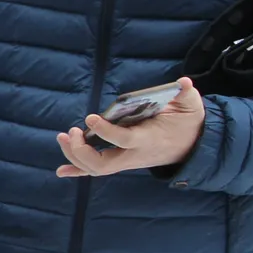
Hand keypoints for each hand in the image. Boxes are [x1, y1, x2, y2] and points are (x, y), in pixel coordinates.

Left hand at [57, 77, 204, 177]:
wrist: (192, 145)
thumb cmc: (186, 122)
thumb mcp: (190, 106)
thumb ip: (186, 94)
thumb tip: (184, 81)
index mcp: (149, 139)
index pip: (124, 140)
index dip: (106, 131)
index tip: (90, 118)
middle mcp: (135, 154)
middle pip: (103, 164)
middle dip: (81, 151)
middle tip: (70, 132)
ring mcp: (127, 161)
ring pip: (96, 168)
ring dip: (75, 156)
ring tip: (62, 137)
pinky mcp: (121, 161)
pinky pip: (96, 170)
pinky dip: (78, 170)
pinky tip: (61, 171)